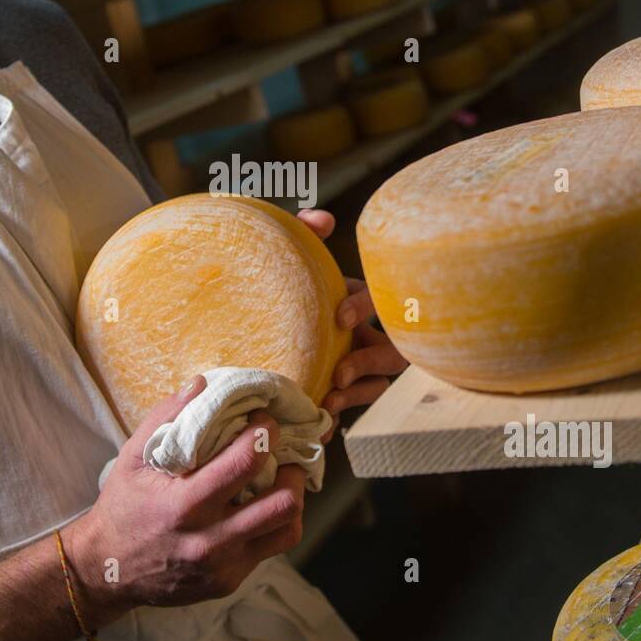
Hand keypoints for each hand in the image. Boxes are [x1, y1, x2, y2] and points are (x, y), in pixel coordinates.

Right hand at [71, 376, 305, 611]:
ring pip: (288, 529)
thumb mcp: (132, 458)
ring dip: (293, 498)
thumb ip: (166, 417)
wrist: (108, 571)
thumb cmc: (123, 506)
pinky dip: (276, 523)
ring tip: (282, 479)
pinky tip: (263, 506)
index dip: (265, 433)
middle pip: (282, 502)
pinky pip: (272, 548)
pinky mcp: (229, 581)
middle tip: (283, 453)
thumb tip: (202, 383)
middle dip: (292, 469)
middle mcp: (209, 539)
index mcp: (184, 504)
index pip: (246, 462)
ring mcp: (223, 565)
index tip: (264, 420)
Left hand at [294, 208, 409, 443]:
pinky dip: (343, 414)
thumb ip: (306, 230)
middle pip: (393, 351)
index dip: (364, 307)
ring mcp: (361, 367)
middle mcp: (368, 334)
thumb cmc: (285, 286)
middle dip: (369, 362)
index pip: (377, 299)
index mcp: (360, 300)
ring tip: (328, 401)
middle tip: (338, 373)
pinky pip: (355, 408)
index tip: (339, 317)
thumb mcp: (293, 255)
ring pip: (380, 384)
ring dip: (359, 393)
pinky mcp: (345, 393)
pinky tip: (320, 421)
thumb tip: (324, 219)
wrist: (247, 329)